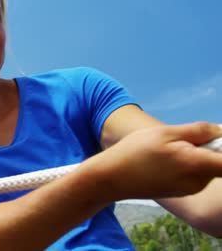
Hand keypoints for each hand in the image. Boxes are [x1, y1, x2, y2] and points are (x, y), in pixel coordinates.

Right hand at [89, 122, 221, 200]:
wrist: (111, 178)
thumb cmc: (135, 152)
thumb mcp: (165, 132)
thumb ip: (198, 131)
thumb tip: (221, 131)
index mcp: (196, 165)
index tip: (213, 137)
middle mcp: (198, 182)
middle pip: (219, 162)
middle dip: (208, 147)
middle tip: (181, 138)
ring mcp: (189, 189)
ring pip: (206, 167)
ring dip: (195, 155)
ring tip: (166, 150)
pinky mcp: (181, 192)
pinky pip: (194, 174)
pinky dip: (186, 164)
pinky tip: (162, 161)